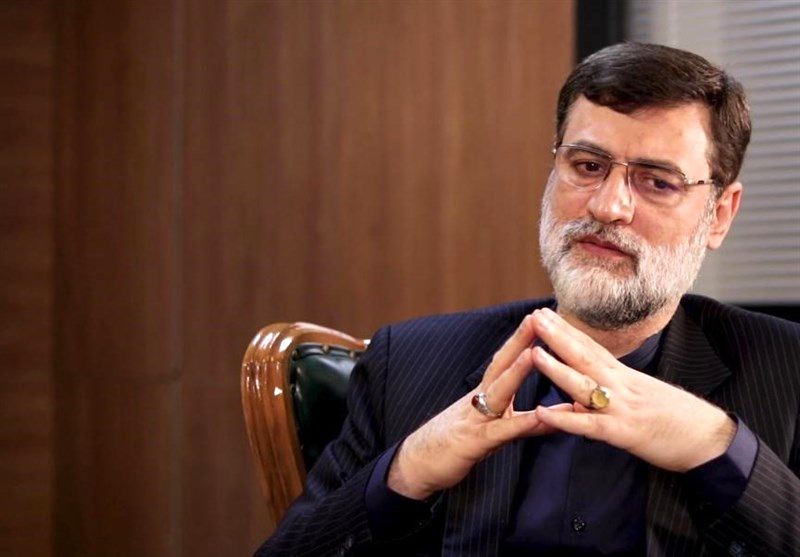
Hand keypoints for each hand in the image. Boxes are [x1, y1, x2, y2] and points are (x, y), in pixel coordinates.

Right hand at [387, 314, 572, 499]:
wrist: (417, 464)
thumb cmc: (454, 444)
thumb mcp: (492, 432)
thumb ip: (523, 424)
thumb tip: (552, 417)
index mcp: (483, 395)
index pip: (504, 361)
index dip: (521, 339)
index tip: (540, 317)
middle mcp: (478, 400)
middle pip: (500, 365)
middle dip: (519, 340)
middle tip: (538, 316)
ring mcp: (475, 419)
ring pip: (498, 391)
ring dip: (517, 372)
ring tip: (535, 354)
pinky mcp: (474, 443)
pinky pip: (500, 431)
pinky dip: (520, 423)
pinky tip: (539, 416)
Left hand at [529, 307, 735, 472]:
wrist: (710, 440)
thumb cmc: (676, 420)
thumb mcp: (640, 399)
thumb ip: (608, 397)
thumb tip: (578, 402)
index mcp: (624, 376)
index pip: (591, 347)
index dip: (568, 330)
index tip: (546, 313)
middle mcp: (621, 385)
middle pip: (584, 356)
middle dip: (557, 336)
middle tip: (533, 316)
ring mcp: (621, 407)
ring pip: (583, 385)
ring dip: (557, 369)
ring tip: (532, 353)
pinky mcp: (622, 433)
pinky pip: (589, 425)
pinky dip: (565, 420)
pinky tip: (543, 412)